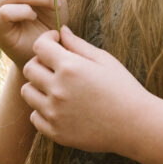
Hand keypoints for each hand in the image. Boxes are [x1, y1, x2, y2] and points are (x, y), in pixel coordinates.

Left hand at [21, 25, 148, 153]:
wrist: (136, 126)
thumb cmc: (123, 88)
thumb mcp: (104, 60)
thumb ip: (78, 45)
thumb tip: (61, 31)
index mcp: (70, 67)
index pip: (39, 46)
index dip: (46, 40)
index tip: (55, 42)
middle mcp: (58, 89)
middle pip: (29, 68)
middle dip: (40, 62)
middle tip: (56, 66)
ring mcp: (54, 113)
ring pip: (27, 92)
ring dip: (38, 87)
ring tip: (57, 87)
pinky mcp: (55, 132)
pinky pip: (35, 116)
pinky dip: (43, 111)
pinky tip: (61, 107)